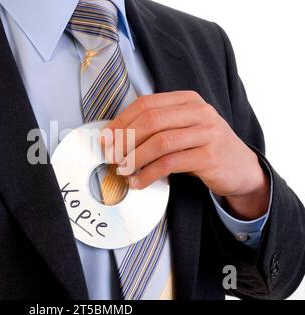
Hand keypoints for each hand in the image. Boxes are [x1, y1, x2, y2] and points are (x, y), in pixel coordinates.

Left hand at [101, 91, 269, 219]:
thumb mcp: (183, 129)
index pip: (146, 104)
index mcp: (187, 100)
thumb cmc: (203, 148)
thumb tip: (115, 138)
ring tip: (123, 171)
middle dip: (125, 140)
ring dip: (135, 158)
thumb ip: (156, 127)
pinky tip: (139, 182)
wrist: (240, 168)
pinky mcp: (210, 156)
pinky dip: (149, 174)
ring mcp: (207, 132)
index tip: (106, 139)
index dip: (121, 121)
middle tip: (111, 156)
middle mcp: (199, 111)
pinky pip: (170, 163)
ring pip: (160, 142)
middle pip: (151, 120)